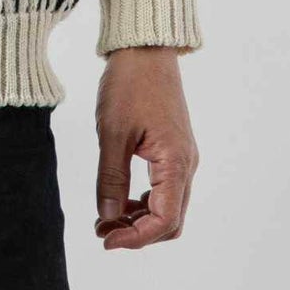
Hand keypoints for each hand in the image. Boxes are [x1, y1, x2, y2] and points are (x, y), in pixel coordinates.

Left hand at [93, 46, 198, 249]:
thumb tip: (108, 216)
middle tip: (103, 231)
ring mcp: (182, 157)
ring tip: (105, 217)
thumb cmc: (129, 85)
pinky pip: (164, 188)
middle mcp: (186, 164)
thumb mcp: (112, 133)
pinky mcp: (173, 149)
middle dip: (138, 233)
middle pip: (171, 220)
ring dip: (139, 219)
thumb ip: (111, 178)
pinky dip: (143, 201)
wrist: (145, 49)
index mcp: (175, 162)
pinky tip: (119, 199)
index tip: (106, 240)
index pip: (165, 219)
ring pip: (168, 205)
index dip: (136, 238)